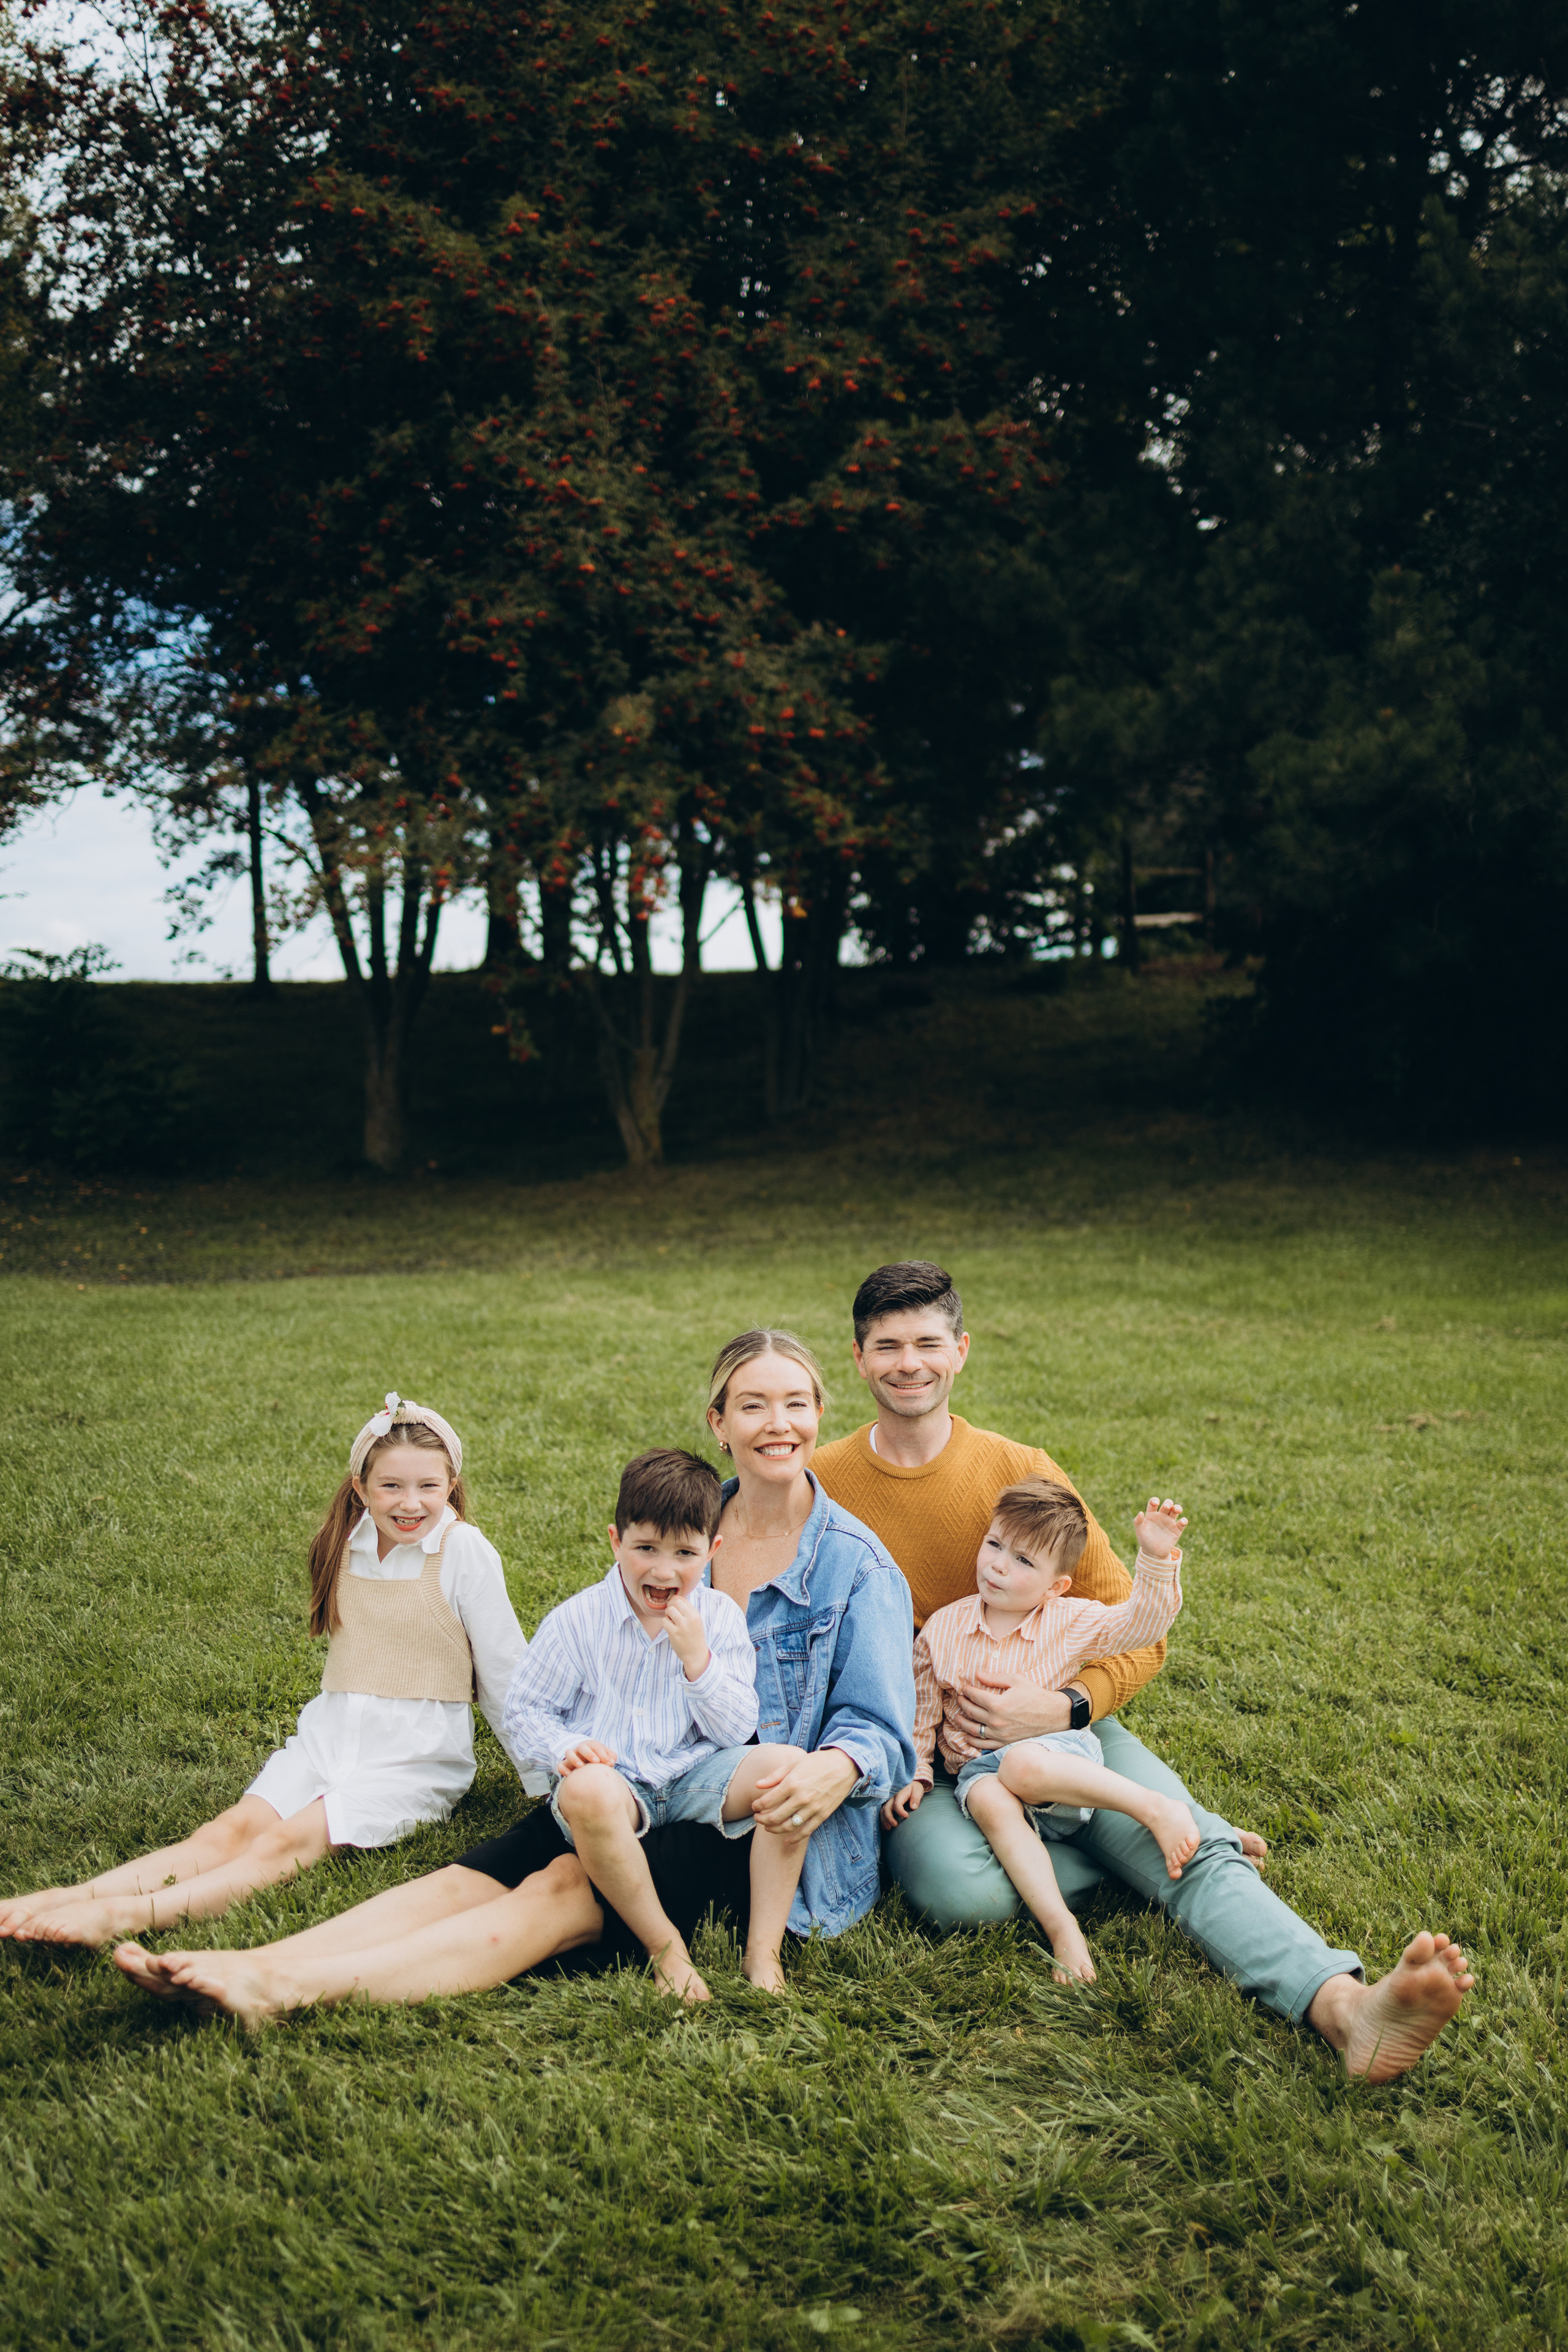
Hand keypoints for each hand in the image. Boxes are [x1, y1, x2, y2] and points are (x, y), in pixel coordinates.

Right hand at [558, 1739, 616, 1771]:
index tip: (609, 1763)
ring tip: (581, 1766)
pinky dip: (563, 1769)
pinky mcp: (565, 1765)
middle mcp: (580, 1749)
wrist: (587, 1765)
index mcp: (591, 1745)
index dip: (602, 1753)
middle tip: (596, 1761)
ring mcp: (571, 1756)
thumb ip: (611, 1757)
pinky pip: (560, 1765)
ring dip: (574, 1758)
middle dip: (589, 1753)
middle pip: (582, 1747)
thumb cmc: (599, 1761)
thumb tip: (611, 1761)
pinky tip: (570, 1775)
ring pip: (569, 1753)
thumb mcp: (606, 1757)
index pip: (595, 1745)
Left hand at [662, 1595, 710, 1679]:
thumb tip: (675, 1599)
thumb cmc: (694, 1636)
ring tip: (670, 1620)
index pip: (682, 1599)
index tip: (675, 1607)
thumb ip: (687, 1610)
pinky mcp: (674, 1633)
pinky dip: (665, 1623)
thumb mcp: (696, 1621)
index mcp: (695, 1614)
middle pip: (675, 1602)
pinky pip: (664, 1621)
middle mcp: (690, 1618)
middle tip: (671, 1613)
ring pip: (669, 1610)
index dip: (675, 1601)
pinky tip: (669, 1628)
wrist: (696, 1654)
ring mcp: (682, 1626)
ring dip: (667, 1614)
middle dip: (670, 1606)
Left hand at [752, 1747, 858, 1838]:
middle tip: (757, 1818)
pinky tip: (785, 1839)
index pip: (768, 1801)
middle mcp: (801, 1798)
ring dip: (774, 1829)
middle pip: (775, 1816)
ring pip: (788, 1826)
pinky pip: (805, 1831)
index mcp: (792, 1783)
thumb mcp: (794, 1763)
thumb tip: (757, 1785)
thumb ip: (775, 1775)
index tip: (754, 1806)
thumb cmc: (817, 1762)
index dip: (757, 1805)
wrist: (844, 1766)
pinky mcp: (822, 1815)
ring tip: (768, 1827)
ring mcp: (812, 1808)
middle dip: (762, 1819)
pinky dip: (794, 1838)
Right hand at [880, 1779, 926, 1830]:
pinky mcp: (888, 1805)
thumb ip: (916, 1798)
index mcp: (900, 1794)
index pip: (897, 1804)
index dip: (900, 1811)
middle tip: (895, 1825)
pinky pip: (882, 1813)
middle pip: (886, 1809)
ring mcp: (889, 1802)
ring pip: (882, 1812)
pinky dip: (882, 1820)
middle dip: (889, 1818)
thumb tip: (913, 1807)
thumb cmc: (915, 1789)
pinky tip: (885, 1827)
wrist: (910, 1785)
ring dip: (884, 1821)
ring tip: (889, 1828)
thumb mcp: (918, 1790)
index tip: (906, 1816)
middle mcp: (892, 1798)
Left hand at [950, 1674, 1076, 1747]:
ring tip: (957, 1716)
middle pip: (971, 1712)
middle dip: (962, 1703)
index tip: (964, 1688)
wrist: (1053, 1715)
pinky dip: (972, 1742)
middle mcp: (996, 1721)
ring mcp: (1000, 1735)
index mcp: (998, 1704)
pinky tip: (966, 1736)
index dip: (967, 1691)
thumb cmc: (1035, 1695)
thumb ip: (994, 1678)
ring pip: (973, 1730)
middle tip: (959, 1698)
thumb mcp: (1016, 1680)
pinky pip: (983, 1745)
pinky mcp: (1004, 1744)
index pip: (974, 1696)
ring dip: (962, 1722)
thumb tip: (977, 1674)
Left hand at [1134, 1496, 1186, 1558]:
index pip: (1153, 1503)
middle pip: (1167, 1504)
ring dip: (1177, 1507)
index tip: (1156, 1503)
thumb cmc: (1145, 1541)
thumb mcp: (1139, 1532)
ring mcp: (1170, 1522)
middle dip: (1168, 1503)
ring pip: (1175, 1510)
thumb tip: (1140, 1512)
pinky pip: (1182, 1523)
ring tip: (1177, 1510)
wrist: (1154, 1554)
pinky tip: (1182, 1522)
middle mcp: (1161, 1516)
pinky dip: (1184, 1521)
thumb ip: (1138, 1522)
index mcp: (1151, 1514)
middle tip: (1166, 1507)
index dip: (1155, 1500)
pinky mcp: (1177, 1530)